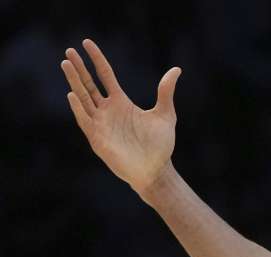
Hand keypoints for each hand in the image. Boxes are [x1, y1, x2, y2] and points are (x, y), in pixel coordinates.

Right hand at [60, 39, 181, 194]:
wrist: (156, 170)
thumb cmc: (160, 145)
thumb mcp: (166, 115)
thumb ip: (165, 92)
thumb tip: (176, 70)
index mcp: (121, 102)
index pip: (105, 75)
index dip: (96, 59)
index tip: (86, 43)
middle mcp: (107, 110)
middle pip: (89, 84)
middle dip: (79, 68)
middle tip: (69, 51)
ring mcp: (100, 123)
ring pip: (83, 98)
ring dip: (74, 82)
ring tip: (66, 64)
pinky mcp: (97, 138)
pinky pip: (85, 120)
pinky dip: (78, 108)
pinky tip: (72, 94)